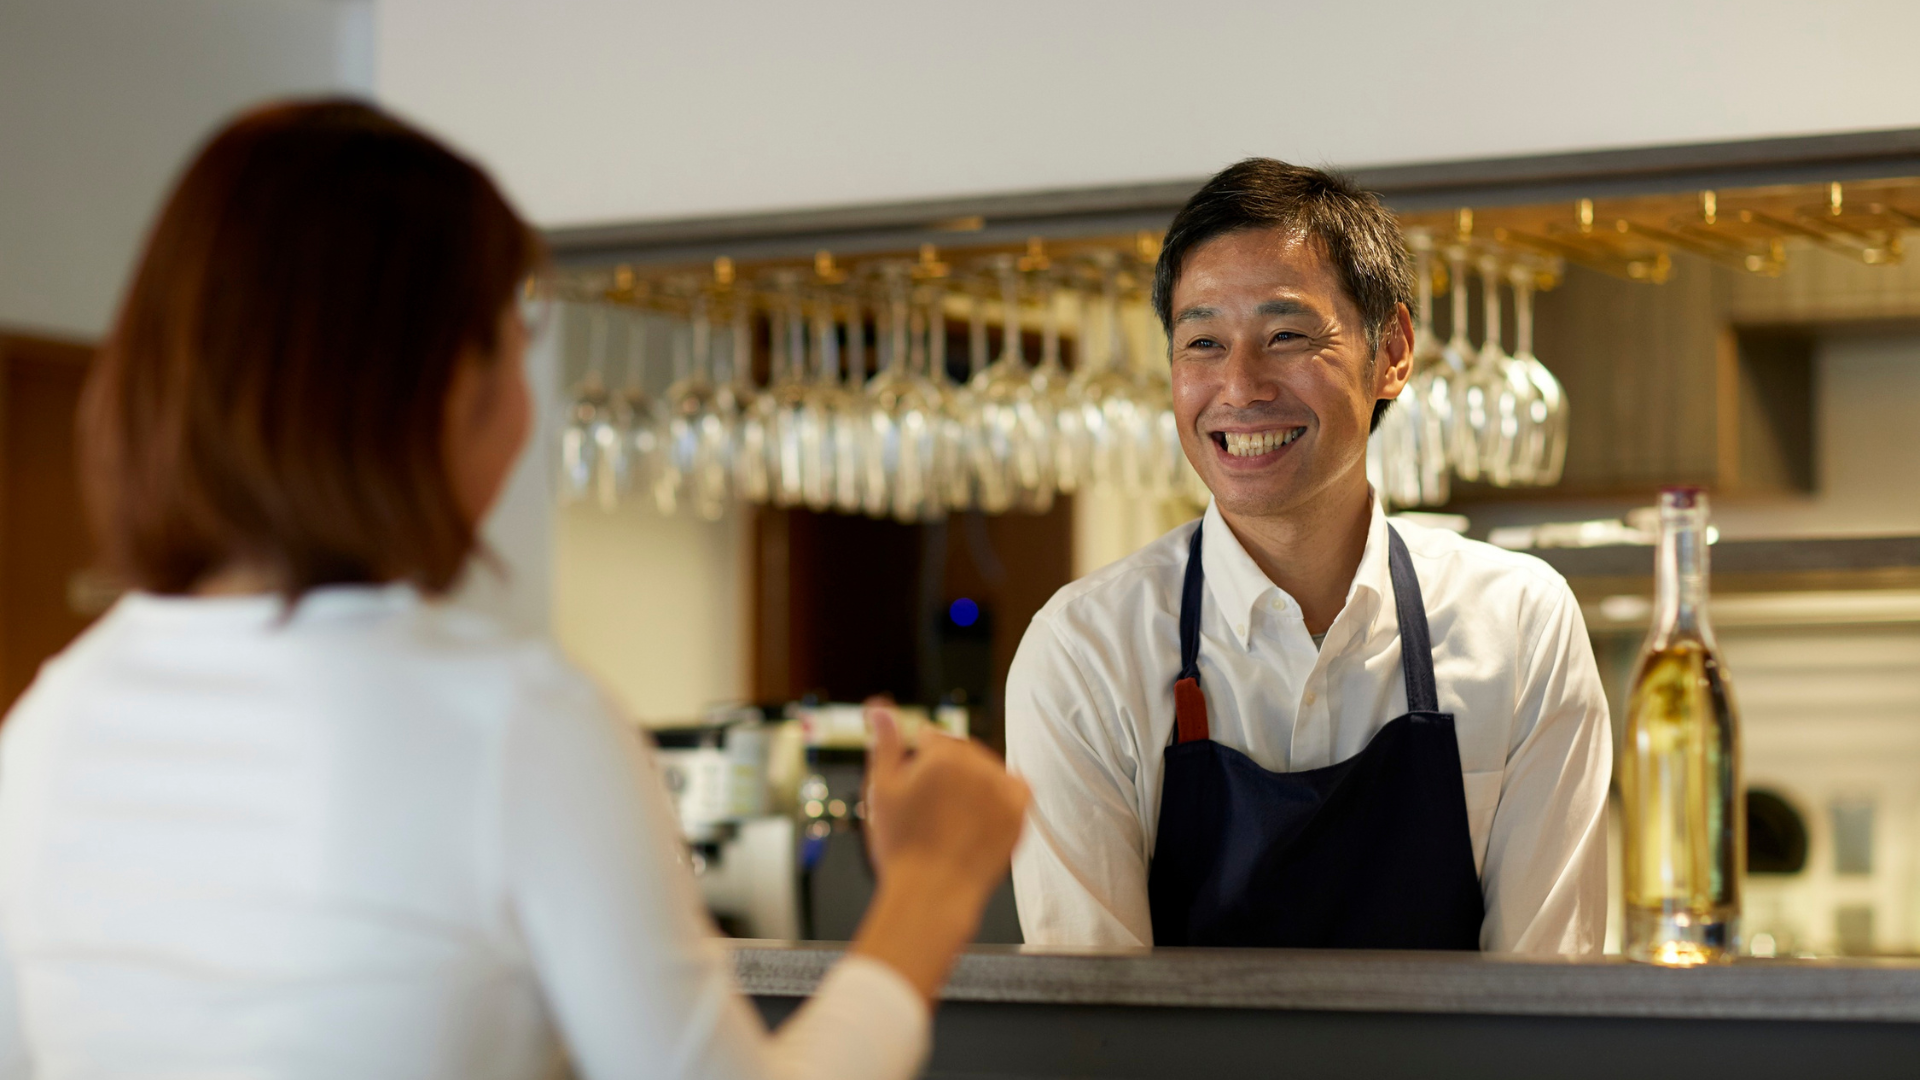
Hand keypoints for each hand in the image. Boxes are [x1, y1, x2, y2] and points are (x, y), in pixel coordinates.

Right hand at [849, 700, 1029, 1004]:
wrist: (931, 896)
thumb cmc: (901, 846)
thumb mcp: (882, 789)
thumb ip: (884, 741)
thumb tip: (879, 704)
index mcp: (942, 753)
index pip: (931, 738)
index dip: (916, 763)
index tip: (913, 793)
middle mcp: (977, 764)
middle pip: (960, 752)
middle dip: (945, 772)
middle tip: (929, 811)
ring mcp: (1002, 788)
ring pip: (986, 769)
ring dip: (972, 782)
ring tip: (952, 818)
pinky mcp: (1020, 812)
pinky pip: (1016, 787)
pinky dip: (1002, 794)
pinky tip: (981, 814)